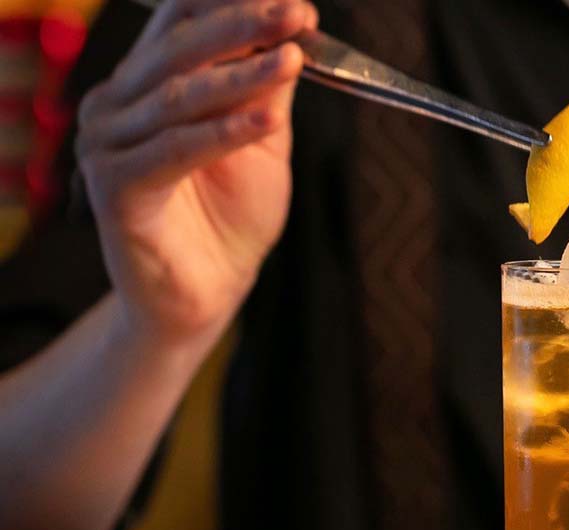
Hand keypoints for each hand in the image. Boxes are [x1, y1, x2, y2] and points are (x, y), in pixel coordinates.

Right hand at [76, 0, 317, 342]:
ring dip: (241, 77)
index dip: (233, 7)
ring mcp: (106, 145)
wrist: (209, 292)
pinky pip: (175, 151)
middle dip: (242, 27)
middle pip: (179, 50)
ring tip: (292, 60)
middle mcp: (115, 106)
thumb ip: (267, 92)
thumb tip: (291, 34)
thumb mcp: (262, 143)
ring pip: (180, 99)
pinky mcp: (114, 188)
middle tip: (293, 14)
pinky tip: (267, 123)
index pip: (180, 24)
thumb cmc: (232, 217)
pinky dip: (223, 134)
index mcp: (143, 85)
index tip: (294, 5)